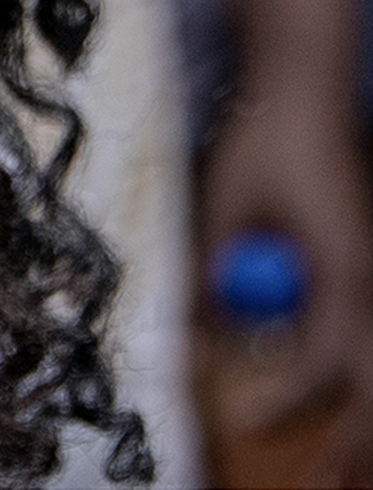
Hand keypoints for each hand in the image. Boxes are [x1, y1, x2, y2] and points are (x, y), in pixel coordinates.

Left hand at [198, 66, 372, 476]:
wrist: (303, 95)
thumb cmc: (262, 144)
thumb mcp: (224, 206)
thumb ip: (215, 273)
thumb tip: (191, 338)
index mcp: (346, 269)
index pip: (325, 359)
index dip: (285, 399)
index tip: (240, 422)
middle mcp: (371, 282)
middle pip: (370, 386)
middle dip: (351, 446)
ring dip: (360, 429)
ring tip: (338, 477)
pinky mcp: (363, 277)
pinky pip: (361, 342)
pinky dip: (351, 381)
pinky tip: (345, 422)